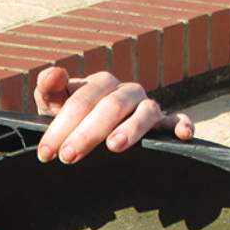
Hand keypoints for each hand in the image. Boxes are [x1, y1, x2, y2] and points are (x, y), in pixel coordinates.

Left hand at [33, 67, 192, 163]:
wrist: (90, 132)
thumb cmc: (71, 118)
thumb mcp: (54, 104)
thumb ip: (49, 89)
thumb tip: (52, 73)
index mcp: (100, 84)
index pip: (81, 101)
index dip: (62, 125)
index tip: (46, 151)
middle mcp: (126, 92)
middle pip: (111, 107)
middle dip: (87, 133)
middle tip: (68, 156)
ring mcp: (146, 107)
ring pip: (144, 112)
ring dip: (131, 128)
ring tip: (114, 146)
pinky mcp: (163, 123)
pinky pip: (176, 120)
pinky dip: (182, 124)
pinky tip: (183, 135)